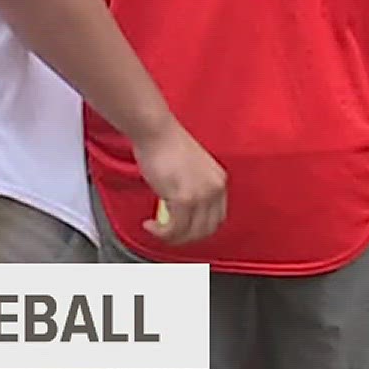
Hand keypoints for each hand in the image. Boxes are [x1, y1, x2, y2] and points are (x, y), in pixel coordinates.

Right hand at [133, 124, 226, 244]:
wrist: (156, 131)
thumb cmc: (165, 144)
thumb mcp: (189, 169)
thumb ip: (191, 189)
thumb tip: (180, 211)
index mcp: (218, 181)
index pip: (216, 218)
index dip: (199, 229)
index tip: (183, 230)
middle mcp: (215, 189)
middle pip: (206, 229)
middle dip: (185, 237)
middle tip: (167, 234)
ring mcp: (201, 195)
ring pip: (191, 232)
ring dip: (172, 237)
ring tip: (156, 230)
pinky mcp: (184, 198)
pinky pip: (174, 228)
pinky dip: (161, 232)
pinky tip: (150, 225)